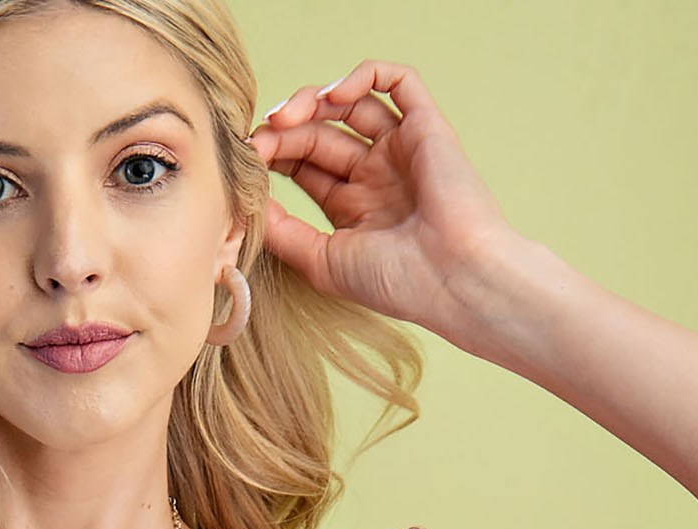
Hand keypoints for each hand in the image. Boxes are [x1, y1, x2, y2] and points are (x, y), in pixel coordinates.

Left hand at [248, 60, 525, 341]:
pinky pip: (398, 81)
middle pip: (320, 134)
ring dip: (313, 101)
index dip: (274, 156)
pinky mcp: (427, 126)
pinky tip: (333, 95)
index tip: (248, 158)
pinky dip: (363, 76)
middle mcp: (377, 174)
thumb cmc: (395, 282)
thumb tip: (245, 203)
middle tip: (261, 137)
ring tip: (287, 117)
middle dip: (285, 131)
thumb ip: (283, 232)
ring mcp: (401, 149)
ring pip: (351, 103)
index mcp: (354, 207)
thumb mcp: (321, 261)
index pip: (304, 166)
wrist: (452, 278)